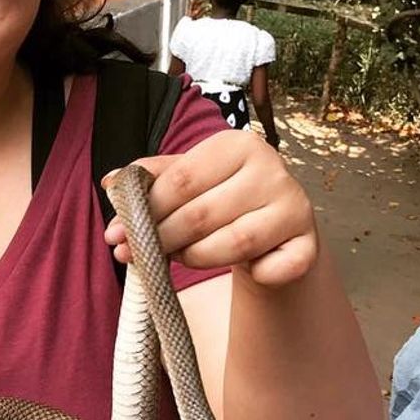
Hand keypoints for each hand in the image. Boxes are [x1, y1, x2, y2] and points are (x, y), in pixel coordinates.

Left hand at [103, 130, 316, 286]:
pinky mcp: (308, 244)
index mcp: (238, 144)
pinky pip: (276, 268)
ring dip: (195, 258)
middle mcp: (272, 170)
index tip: (116, 234)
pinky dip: (257, 275)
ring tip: (178, 258)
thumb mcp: (186, 179)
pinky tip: (246, 270)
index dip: (145, 211)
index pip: (181, 179)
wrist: (272, 226)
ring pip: (233, 244)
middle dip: (161, 239)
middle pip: (201, 214)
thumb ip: (150, 179)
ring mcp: (295, 207)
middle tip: (136, 254)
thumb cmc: (220, 197)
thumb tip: (112, 184)